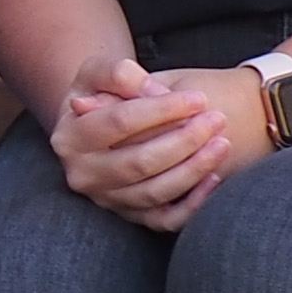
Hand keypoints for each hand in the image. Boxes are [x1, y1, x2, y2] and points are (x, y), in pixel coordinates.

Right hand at [49, 58, 240, 229]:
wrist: (103, 124)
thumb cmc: (105, 93)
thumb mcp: (100, 73)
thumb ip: (120, 74)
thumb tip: (153, 93)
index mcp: (69, 137)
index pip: (119, 123)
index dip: (162, 110)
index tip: (198, 98)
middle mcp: (82, 175)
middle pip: (139, 161)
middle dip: (184, 140)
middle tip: (217, 119)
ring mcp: (106, 199)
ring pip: (155, 192)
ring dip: (194, 169)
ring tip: (222, 143)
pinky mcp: (130, 216)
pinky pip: (165, 219)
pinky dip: (193, 203)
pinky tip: (214, 177)